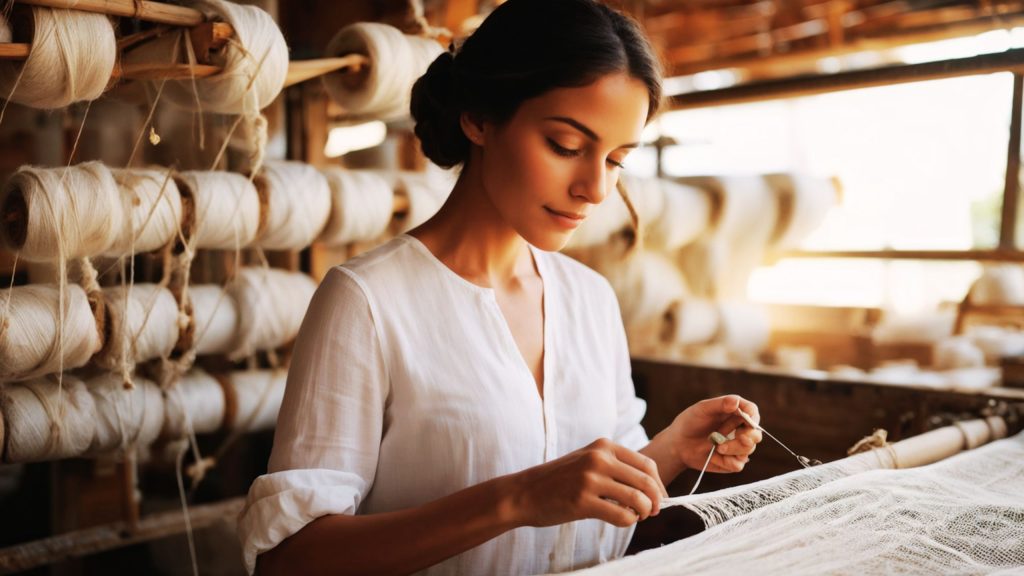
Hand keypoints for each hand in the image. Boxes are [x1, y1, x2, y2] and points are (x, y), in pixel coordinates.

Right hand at [504, 438, 667, 528]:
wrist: (524, 492)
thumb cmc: (559, 481)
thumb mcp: (587, 461)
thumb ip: (615, 467)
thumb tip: (651, 488)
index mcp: (603, 446)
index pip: (647, 464)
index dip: (658, 484)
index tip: (659, 498)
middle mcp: (599, 458)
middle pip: (646, 481)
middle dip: (656, 500)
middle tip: (653, 512)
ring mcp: (590, 479)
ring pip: (638, 499)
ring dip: (644, 512)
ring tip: (637, 516)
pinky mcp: (582, 501)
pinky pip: (621, 515)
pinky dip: (628, 522)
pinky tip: (621, 520)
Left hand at [669, 395, 762, 472]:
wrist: (678, 445)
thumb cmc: (689, 422)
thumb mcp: (702, 409)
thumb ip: (720, 404)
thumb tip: (736, 402)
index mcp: (735, 412)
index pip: (753, 412)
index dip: (753, 418)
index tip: (748, 422)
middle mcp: (739, 428)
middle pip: (755, 434)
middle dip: (747, 437)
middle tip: (738, 437)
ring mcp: (737, 446)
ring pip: (748, 450)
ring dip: (733, 449)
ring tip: (716, 447)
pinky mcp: (732, 460)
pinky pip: (738, 464)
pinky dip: (726, 461)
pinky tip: (713, 456)